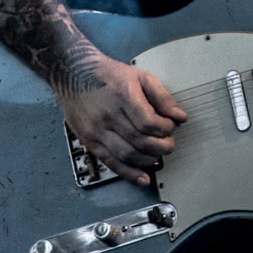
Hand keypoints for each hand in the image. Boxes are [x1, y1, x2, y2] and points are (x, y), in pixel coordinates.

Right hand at [54, 51, 187, 186]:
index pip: (149, 123)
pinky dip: (128, 174)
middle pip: (141, 141)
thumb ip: (162, 96)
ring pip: (128, 155)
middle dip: (162, 147)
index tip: (170, 127)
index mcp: (123, 96)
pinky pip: (111, 162)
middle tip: (168, 144)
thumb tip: (180, 116)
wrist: (72, 73)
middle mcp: (109, 115)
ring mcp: (97, 130)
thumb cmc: (107, 74)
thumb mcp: (139, 75)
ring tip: (157, 155)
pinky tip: (142, 178)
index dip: (165, 129)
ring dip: (148, 160)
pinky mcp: (90, 141)